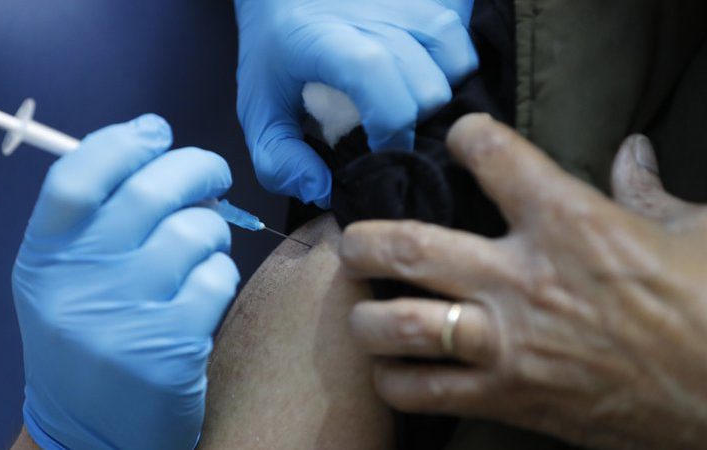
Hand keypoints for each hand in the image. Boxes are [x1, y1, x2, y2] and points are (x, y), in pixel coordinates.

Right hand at [13, 115, 239, 449]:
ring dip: (212, 230)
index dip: (123, 142)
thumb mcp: (62, 280)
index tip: (155, 132)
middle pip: (151, 191)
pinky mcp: (169, 352)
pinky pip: (216, 279)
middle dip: (197, 168)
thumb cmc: (86, 340)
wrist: (88, 434)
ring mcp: (123, 320)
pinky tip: (206, 291)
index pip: (77, 176)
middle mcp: (77, 286)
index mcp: (44, 259)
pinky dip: (220, 275)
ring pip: (195, 232)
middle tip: (212, 174)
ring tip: (203, 247)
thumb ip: (95, 220)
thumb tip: (158, 152)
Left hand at [235, 0, 478, 207]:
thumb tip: (323, 189)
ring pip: (458, 63)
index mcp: (325, 40)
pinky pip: (463, 37)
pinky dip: (453, 66)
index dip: (390, 132)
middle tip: (388, 132)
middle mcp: (373, 14)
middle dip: (414, 124)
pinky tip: (423, 76)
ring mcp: (405, 1)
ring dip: (439, 95)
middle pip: (429, 87)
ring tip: (407, 103)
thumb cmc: (275, 51)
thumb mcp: (259, 110)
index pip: (380, 83)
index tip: (381, 155)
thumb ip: (278, 161)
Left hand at [340, 114, 706, 449]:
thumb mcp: (694, 233)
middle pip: (411, 247)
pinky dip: (396, 383)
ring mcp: (509, 342)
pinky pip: (426, 392)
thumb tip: (633, 151)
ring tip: (360, 310)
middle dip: (365, 240)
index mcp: (571, 223)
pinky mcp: (509, 397)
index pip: (493, 156)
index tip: (460, 139)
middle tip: (352, 241)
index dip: (468, 138)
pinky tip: (393, 373)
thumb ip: (645, 191)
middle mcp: (523, 279)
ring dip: (365, 317)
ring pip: (401, 325)